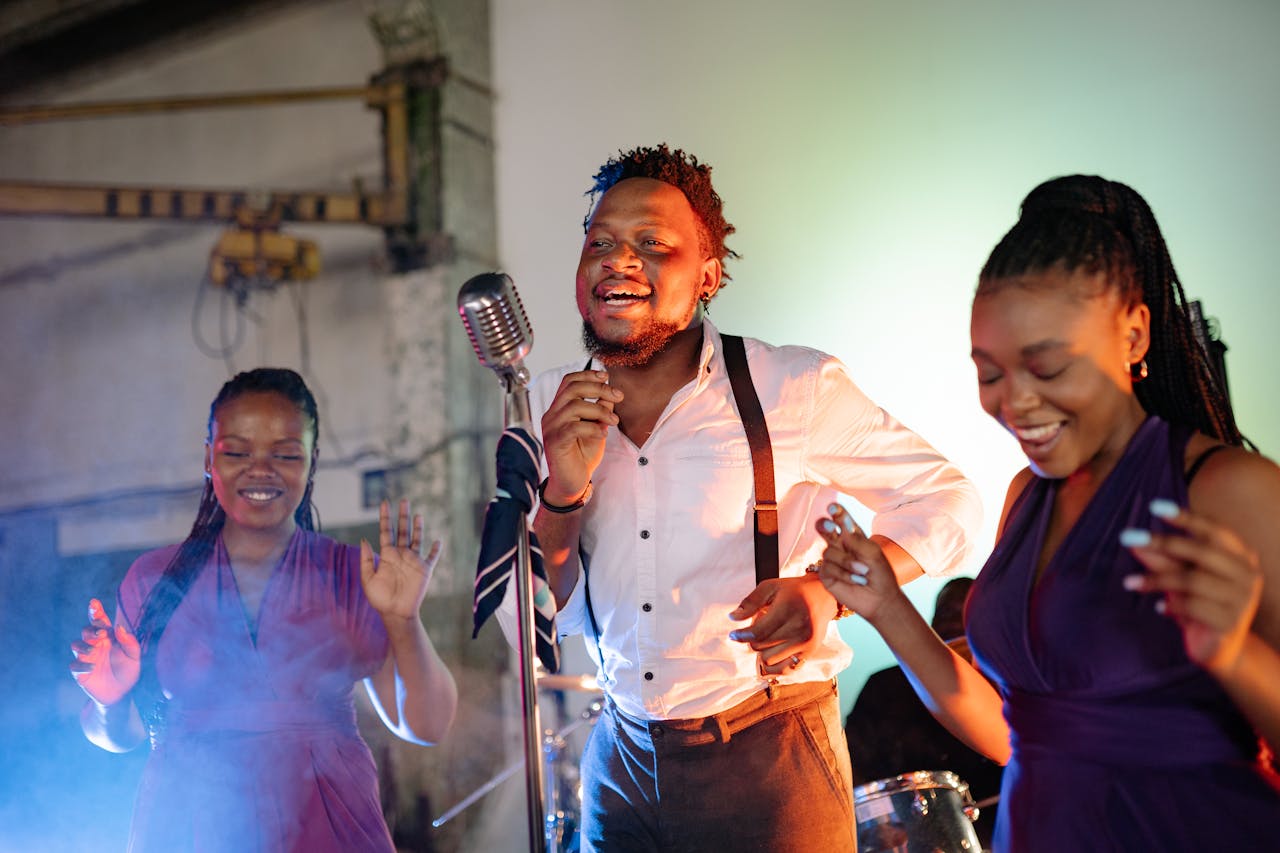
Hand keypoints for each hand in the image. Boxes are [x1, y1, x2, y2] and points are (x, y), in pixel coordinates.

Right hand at [69, 598, 140, 706]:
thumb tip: (118, 627)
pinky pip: (74, 665)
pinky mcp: (80, 672)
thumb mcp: (135, 657)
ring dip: (83, 645)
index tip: (94, 602)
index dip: (95, 611)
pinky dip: (82, 664)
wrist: (121, 694)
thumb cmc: (128, 672)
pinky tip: (93, 667)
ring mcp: (86, 658)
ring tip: (94, 650)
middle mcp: (96, 645)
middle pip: (86, 630)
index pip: (100, 622)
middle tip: (101, 634)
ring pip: (76, 644)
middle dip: (91, 630)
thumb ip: (130, 642)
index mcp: (109, 638)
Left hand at [361, 499, 441, 622]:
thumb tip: (364, 539)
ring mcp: (414, 561)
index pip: (386, 531)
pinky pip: (432, 556)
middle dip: (403, 516)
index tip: (384, 503)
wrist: (395, 613)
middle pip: (403, 530)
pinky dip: (435, 549)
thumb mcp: (367, 579)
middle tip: (403, 500)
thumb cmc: (380, 599)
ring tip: (418, 514)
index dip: (385, 517)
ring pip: (417, 539)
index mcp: (387, 555)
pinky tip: (438, 540)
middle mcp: (401, 554)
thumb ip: (366, 560)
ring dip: (418, 527)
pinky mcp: (425, 569)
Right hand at [539, 370, 620, 504]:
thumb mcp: (596, 428)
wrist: (572, 483)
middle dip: (598, 388)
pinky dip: (592, 427)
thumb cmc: (582, 455)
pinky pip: (574, 427)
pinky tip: (603, 433)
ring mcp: (551, 428)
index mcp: (559, 409)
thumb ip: (601, 410)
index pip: (569, 381)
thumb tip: (611, 392)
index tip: (607, 376)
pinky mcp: (555, 442)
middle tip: (618, 397)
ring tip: (613, 421)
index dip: (588, 374)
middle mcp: (551, 415)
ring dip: (599, 410)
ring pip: (574, 405)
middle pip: (572, 388)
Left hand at [728, 575, 834, 676]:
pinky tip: (770, 654)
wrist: (823, 596)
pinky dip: (773, 665)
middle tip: (759, 627)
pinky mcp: (809, 653)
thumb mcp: (770, 587)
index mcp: (788, 610)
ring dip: (762, 651)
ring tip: (769, 637)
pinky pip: (784, 670)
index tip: (734, 635)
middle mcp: (799, 628)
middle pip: (761, 647)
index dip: (741, 636)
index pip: (758, 633)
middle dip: (753, 639)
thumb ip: (750, 602)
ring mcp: (806, 643)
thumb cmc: (794, 590)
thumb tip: (733, 618)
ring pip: (769, 660)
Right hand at [813, 503, 909, 626]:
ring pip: (829, 552)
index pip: (842, 520)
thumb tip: (841, 529)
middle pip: (825, 529)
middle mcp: (839, 545)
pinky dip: (844, 574)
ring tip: (863, 572)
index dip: (837, 513)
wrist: (880, 599)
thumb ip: (857, 540)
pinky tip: (856, 580)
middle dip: (825, 526)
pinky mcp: (826, 575)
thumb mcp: (873, 553)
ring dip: (847, 562)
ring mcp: (831, 560)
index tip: (834, 508)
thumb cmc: (880, 573)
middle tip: (830, 526)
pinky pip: (828, 568)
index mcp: (852, 536)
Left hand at [1122, 499, 1262, 675]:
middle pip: (1202, 551)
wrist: (1220, 649)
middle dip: (1161, 542)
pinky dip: (1170, 604)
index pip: (1215, 530)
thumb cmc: (1199, 605)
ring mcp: (1243, 599)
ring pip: (1192, 579)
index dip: (1186, 517)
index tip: (1155, 506)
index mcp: (1242, 556)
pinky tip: (1159, 609)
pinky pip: (1193, 605)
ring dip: (1155, 579)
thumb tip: (1133, 541)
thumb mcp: (1180, 578)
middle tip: (1127, 538)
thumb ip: (1162, 560)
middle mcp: (1248, 575)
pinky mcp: (1231, 622)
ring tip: (1129, 582)